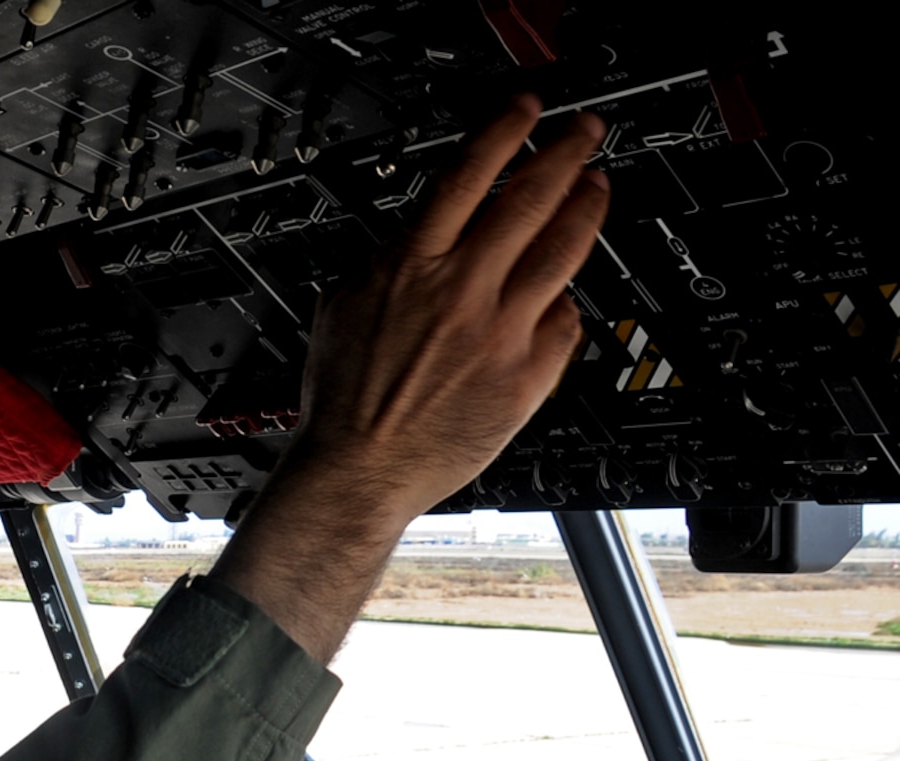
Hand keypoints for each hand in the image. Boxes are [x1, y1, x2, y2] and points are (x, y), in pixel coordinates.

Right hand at [211, 96, 608, 662]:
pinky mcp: (526, 376)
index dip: (503, 133)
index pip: (467, 177)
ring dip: (586, 210)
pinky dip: (565, 301)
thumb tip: (417, 237)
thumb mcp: (341, 308)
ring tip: (598, 188)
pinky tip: (567, 290)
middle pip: (529, 200)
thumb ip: (386, 265)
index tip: (526, 110)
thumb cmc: (341, 402)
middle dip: (564, 154)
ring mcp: (500, 332)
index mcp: (410, 266)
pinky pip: (562, 323)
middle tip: (584, 132)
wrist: (357, 471)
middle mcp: (461, 290)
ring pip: (562, 252)